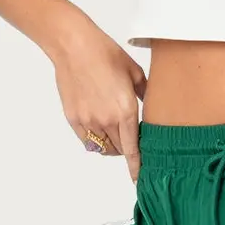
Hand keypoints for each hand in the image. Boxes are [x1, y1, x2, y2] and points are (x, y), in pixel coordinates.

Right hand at [51, 22, 146, 180]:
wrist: (73, 46)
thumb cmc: (105, 53)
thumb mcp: (134, 72)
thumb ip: (145, 94)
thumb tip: (151, 106)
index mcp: (126, 110)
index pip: (134, 149)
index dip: (137, 166)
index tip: (139, 178)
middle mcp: (107, 120)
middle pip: (121, 149)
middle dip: (128, 149)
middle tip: (131, 140)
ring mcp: (88, 121)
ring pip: (103, 147)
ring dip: (112, 146)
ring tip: (115, 133)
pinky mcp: (74, 119)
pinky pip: (87, 141)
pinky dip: (95, 141)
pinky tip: (99, 129)